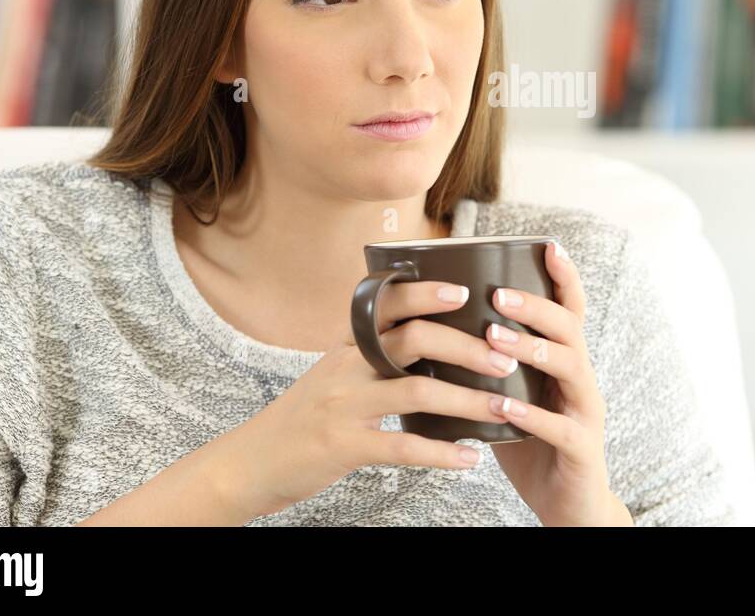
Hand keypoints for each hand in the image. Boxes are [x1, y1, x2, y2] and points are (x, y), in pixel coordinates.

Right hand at [208, 279, 513, 521]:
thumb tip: (428, 341)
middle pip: (413, 339)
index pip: (387, 304)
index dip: (426, 293)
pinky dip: (442, 452)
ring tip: (501, 406)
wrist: (249, 462)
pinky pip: (402, 446)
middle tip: (504, 357)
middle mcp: (345, 367)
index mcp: (346, 346)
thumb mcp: (332, 375)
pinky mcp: (344, 446)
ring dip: (466, 399)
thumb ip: (371, 356)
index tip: (464, 292)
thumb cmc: (302, 418)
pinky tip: (469, 457)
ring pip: (417, 390)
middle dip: (466, 346)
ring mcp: (344, 406)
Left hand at [485, 240, 629, 525]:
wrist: (568, 507)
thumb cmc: (532, 446)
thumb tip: (436, 333)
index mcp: (565, 363)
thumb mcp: (512, 396)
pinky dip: (532, 413)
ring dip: (532, 348)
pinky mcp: (581, 449)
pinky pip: (561, 427)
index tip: (548, 245)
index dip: (564, 278)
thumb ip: (490, 368)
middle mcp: (581, 380)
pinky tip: (506, 404)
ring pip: (571, 368)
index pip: (570, 311)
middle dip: (536, 306)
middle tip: (499, 294)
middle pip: (571, 329)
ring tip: (495, 337)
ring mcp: (586, 413)